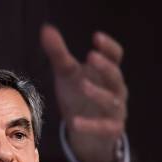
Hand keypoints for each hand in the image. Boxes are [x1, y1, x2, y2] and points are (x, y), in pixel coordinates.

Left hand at [41, 24, 127, 161]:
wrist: (87, 132)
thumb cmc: (78, 96)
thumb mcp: (67, 74)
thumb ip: (59, 53)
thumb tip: (46, 28)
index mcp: (107, 73)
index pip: (115, 56)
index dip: (108, 47)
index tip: (96, 37)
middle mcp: (116, 90)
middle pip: (115, 76)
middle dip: (105, 67)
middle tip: (91, 56)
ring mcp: (116, 110)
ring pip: (112, 101)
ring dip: (99, 93)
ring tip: (83, 86)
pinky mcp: (112, 130)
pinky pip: (104, 127)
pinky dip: (91, 125)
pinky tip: (74, 122)